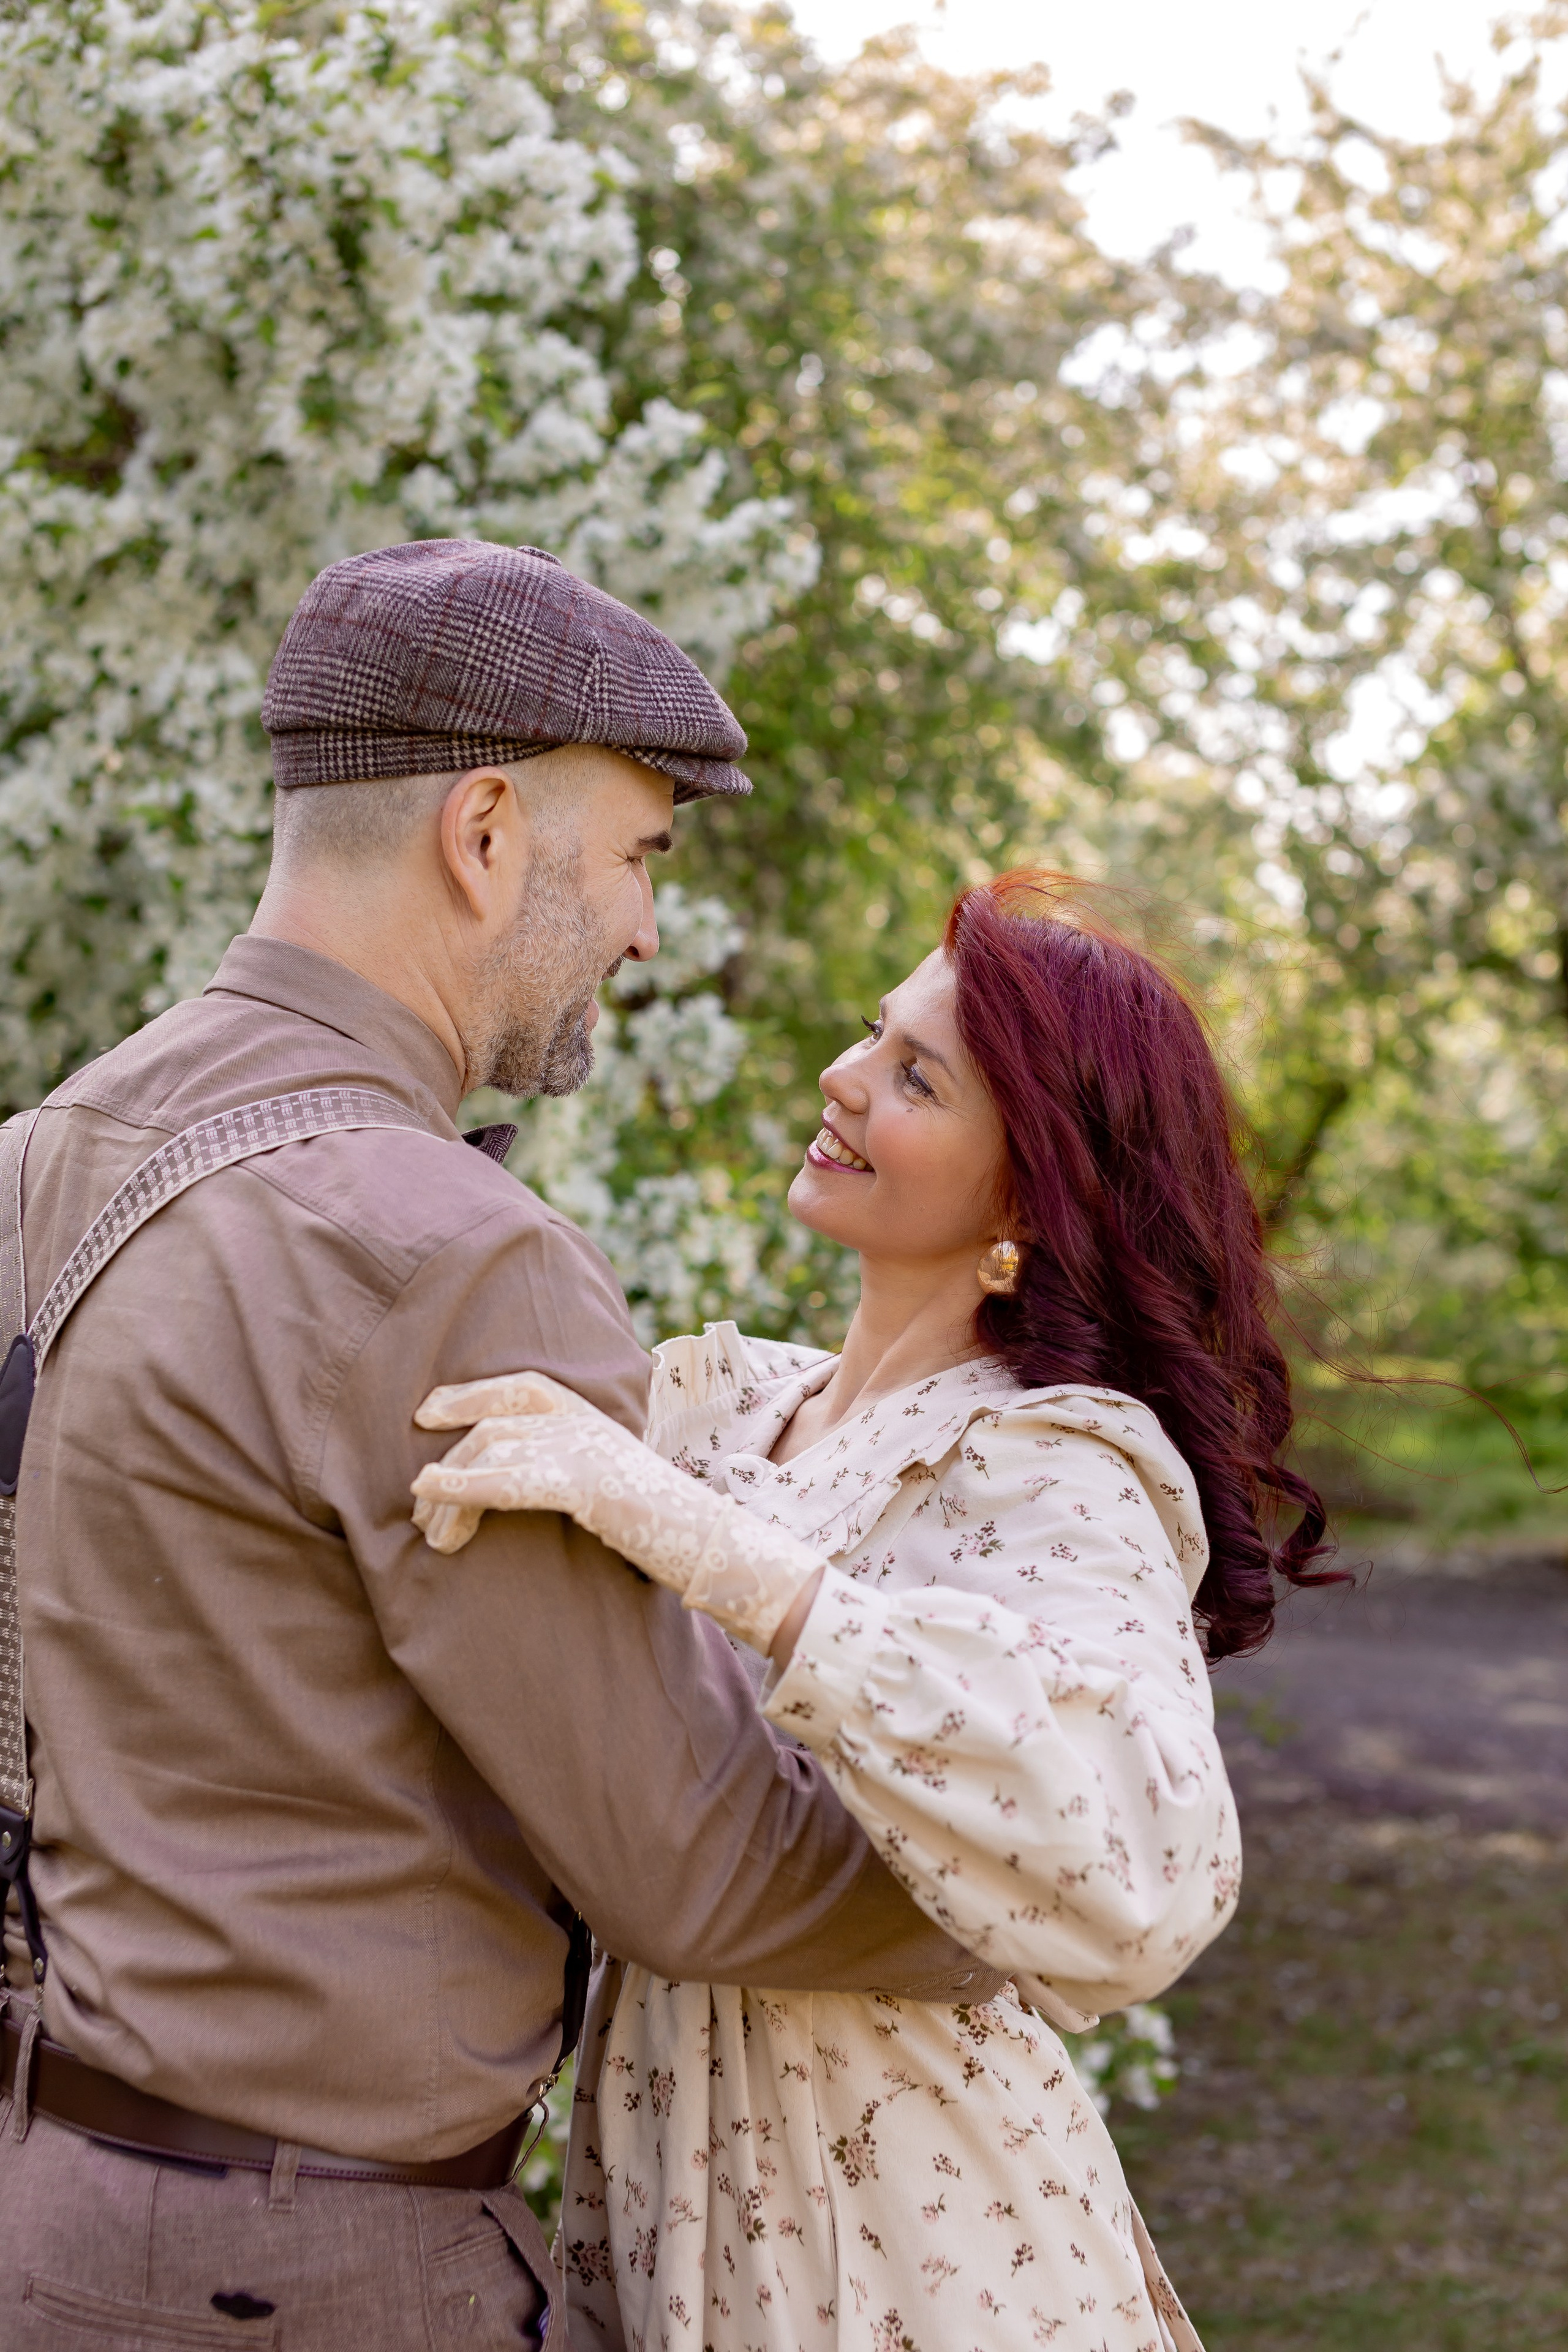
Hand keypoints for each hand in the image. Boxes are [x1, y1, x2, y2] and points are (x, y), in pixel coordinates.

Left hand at [411, 1373, 825, 1654]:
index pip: (525, 1388)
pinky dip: (462, 1486)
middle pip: (495, 1427)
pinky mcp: (587, 1485)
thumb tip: (522, 1485)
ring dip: (448, 1494)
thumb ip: (576, 1474)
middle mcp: (588, 1424)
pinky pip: (509, 1481)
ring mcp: (588, 1450)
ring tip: (432, 1534)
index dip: (471, 1394)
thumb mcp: (616, 1489)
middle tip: (422, 1515)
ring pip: (493, 1453)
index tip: (427, 1413)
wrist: (720, 1553)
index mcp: (597, 1421)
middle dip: (449, 1466)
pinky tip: (432, 1495)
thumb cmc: (668, 1533)